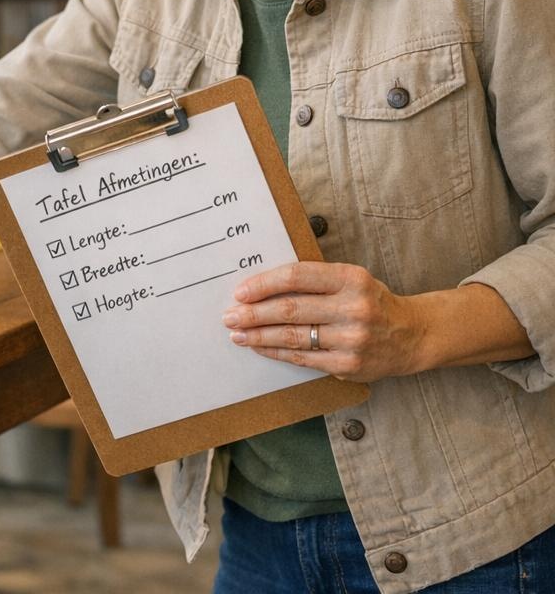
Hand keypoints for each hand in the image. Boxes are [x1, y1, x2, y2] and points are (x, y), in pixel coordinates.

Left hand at [221, 261, 425, 382]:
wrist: (412, 335)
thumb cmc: (371, 302)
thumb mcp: (350, 279)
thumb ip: (314, 280)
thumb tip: (261, 286)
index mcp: (350, 278)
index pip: (296, 277)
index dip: (263, 284)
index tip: (241, 292)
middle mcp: (353, 307)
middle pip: (289, 309)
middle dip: (252, 314)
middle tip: (229, 316)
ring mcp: (351, 338)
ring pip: (292, 336)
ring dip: (258, 336)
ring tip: (237, 334)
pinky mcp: (348, 364)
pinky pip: (301, 357)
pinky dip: (276, 352)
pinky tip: (260, 347)